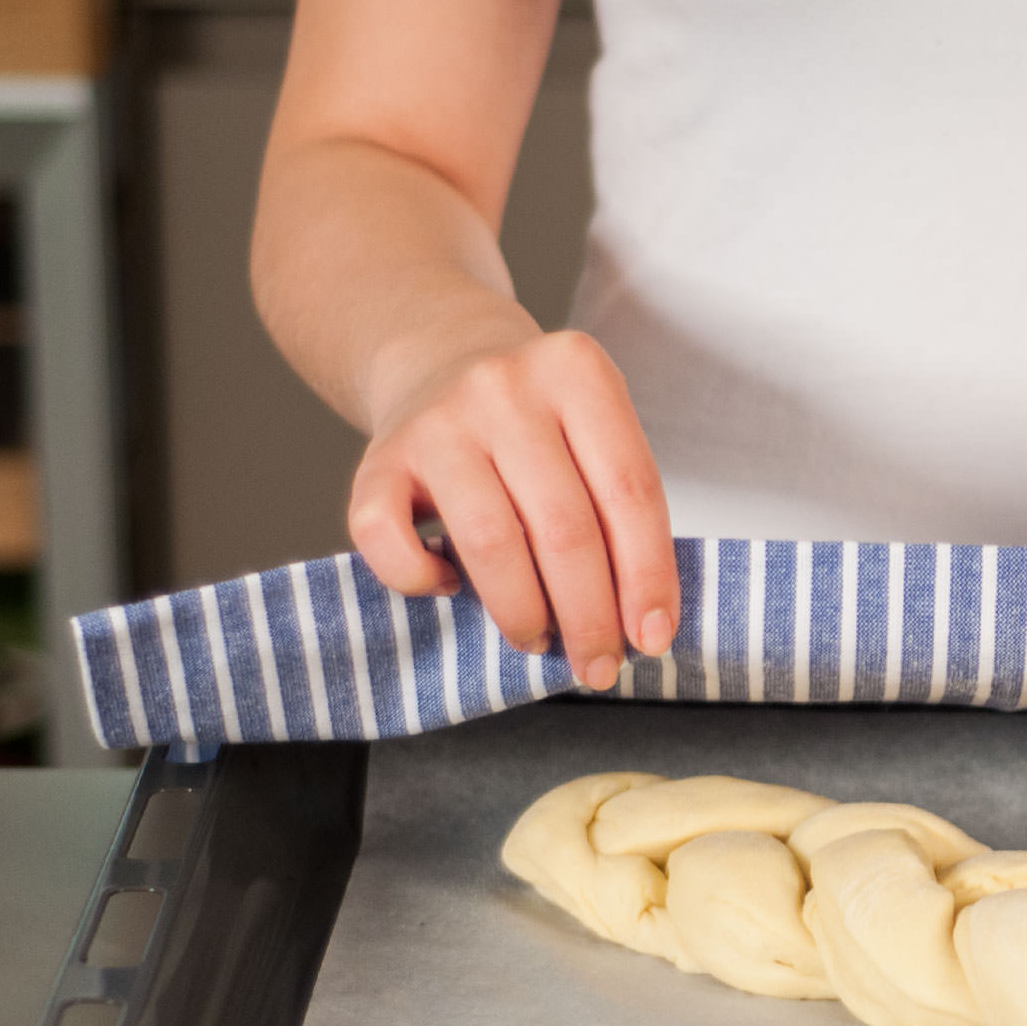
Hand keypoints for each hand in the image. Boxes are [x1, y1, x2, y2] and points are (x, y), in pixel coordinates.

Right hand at [347, 327, 679, 689]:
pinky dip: (421, 581)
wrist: (439, 361)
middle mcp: (504, 386)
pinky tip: (449, 588)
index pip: (629, 490)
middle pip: (564, 526)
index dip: (647, 575)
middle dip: (589, 614)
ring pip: (490, 541)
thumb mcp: (594, 435)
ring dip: (523, 611)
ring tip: (539, 641)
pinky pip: (389, 540)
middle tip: (598, 664)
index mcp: (577, 372)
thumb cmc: (538, 427)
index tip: (652, 638)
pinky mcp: (374, 460)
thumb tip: (640, 623)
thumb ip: (620, 509)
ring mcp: (435, 421)